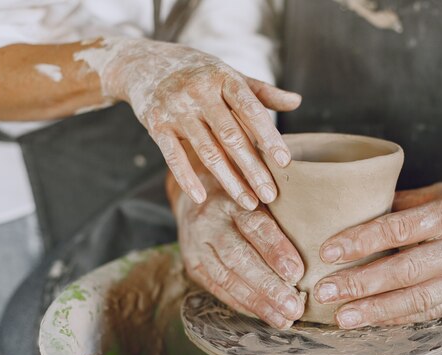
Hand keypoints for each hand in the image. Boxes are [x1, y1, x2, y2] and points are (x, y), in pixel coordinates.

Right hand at [76, 38, 300, 209]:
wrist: (144, 63)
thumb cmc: (197, 73)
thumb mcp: (228, 75)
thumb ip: (261, 92)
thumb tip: (297, 101)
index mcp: (224, 78)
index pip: (251, 110)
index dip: (268, 136)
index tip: (285, 162)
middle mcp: (200, 92)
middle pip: (231, 136)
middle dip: (253, 168)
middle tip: (271, 196)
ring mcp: (176, 109)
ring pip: (206, 151)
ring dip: (229, 180)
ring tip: (248, 203)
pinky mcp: (156, 125)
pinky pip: (173, 156)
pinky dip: (187, 178)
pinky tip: (202, 197)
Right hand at [175, 175, 304, 328]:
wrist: (195, 191)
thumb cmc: (241, 191)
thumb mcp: (257, 187)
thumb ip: (279, 206)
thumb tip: (317, 237)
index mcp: (230, 198)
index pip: (254, 225)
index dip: (276, 250)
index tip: (297, 273)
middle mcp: (209, 221)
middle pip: (238, 257)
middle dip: (268, 286)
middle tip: (294, 306)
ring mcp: (196, 245)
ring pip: (226, 278)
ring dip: (257, 302)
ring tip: (283, 318)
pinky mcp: (193, 264)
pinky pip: (218, 288)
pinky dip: (242, 304)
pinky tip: (264, 314)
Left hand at [314, 179, 441, 327]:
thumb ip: (402, 204)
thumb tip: (357, 211)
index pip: (397, 229)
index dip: (361, 241)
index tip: (329, 250)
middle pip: (404, 271)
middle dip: (360, 284)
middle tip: (326, 291)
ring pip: (418, 300)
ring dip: (376, 311)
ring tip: (343, 317)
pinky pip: (432, 313)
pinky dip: (400, 319)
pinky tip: (374, 321)